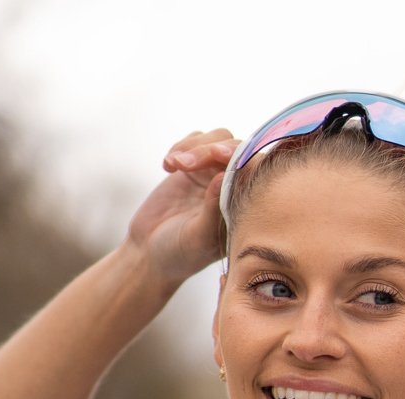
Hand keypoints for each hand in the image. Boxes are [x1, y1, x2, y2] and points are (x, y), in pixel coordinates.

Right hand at [125, 128, 236, 288]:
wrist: (149, 252)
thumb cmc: (179, 254)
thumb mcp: (197, 238)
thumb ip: (213, 210)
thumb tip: (224, 175)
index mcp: (243, 207)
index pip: (254, 170)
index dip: (239, 156)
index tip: (217, 156)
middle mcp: (233, 188)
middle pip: (235, 148)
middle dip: (210, 149)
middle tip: (185, 164)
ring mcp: (214, 175)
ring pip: (218, 139)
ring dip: (194, 146)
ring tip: (173, 164)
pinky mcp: (194, 167)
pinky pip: (196, 140)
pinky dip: (181, 146)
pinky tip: (167, 166)